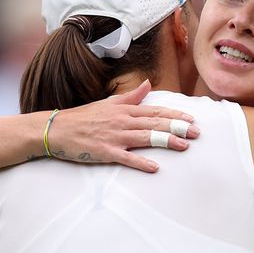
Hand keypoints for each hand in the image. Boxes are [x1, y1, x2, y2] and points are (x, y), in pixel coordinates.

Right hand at [47, 80, 199, 171]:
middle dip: (178, 127)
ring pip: (145, 138)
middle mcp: (122, 121)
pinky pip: (126, 158)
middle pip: (155, 123)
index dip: (175, 114)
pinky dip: (140, 162)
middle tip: (197, 133)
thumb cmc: (83, 117)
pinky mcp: (105, 151)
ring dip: (166, 141)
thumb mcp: (109, 103)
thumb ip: (131, 96)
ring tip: (184, 146)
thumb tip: (147, 85)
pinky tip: (154, 167)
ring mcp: (114, 136)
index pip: (155, 111)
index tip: (192, 119)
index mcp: (124, 110)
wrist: (56, 129)